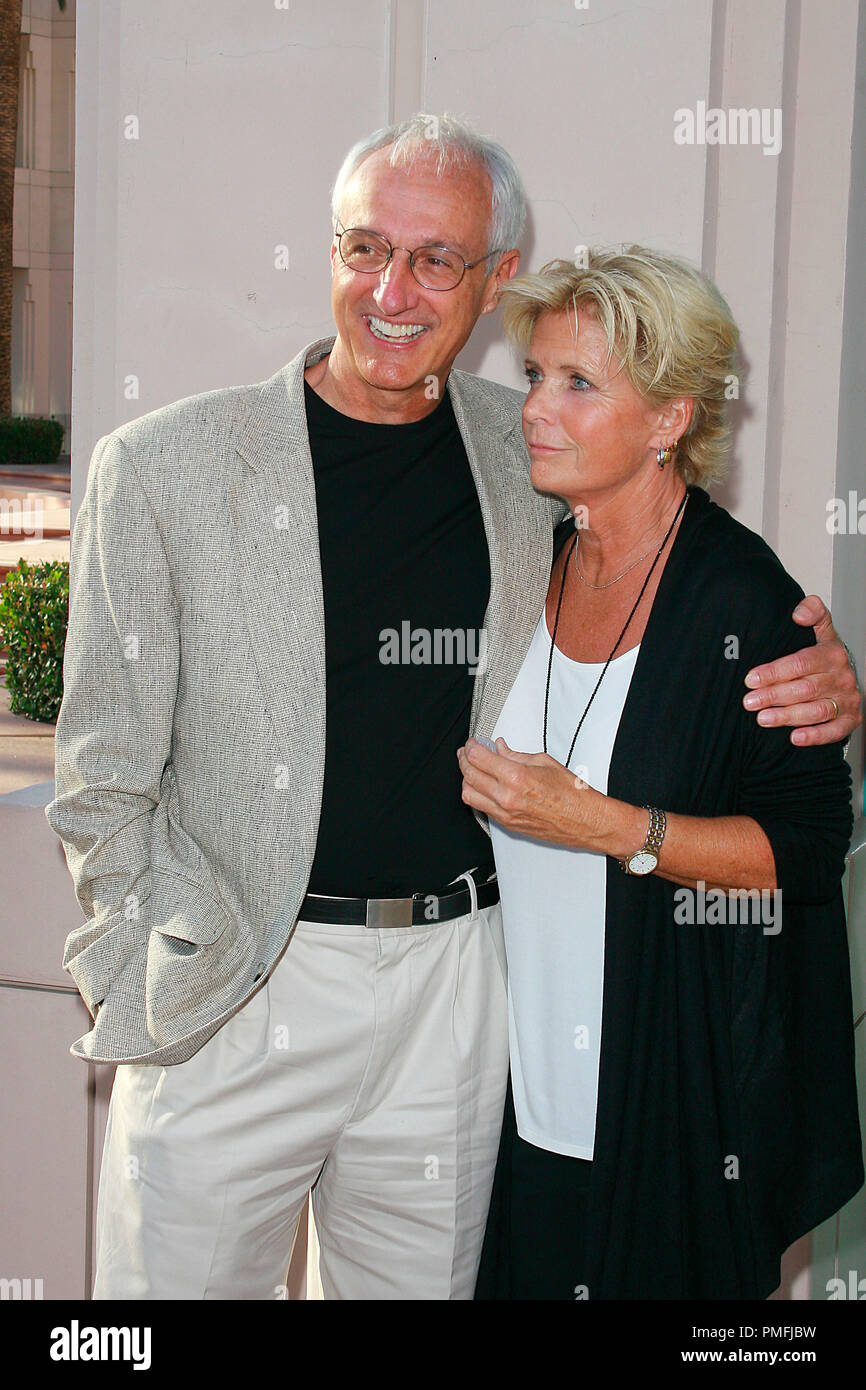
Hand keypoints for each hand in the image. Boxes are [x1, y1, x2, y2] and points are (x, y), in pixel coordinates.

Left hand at [457, 737, 610, 848]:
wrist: (584, 820)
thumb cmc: (572, 794)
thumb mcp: (544, 763)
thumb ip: (516, 755)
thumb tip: (500, 748)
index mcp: (517, 777)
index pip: (478, 758)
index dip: (471, 747)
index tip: (473, 743)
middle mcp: (507, 797)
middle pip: (469, 775)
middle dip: (464, 760)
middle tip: (467, 752)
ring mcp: (505, 813)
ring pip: (469, 795)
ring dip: (466, 779)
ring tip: (472, 768)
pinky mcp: (507, 824)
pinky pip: (482, 808)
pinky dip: (477, 794)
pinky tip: (482, 785)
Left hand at [743, 595, 861, 745]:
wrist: (848, 676)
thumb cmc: (826, 656)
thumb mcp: (820, 630)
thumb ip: (813, 613)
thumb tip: (799, 612)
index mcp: (832, 654)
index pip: (800, 663)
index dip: (774, 672)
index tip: (750, 679)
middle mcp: (841, 677)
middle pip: (804, 689)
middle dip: (774, 696)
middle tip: (749, 701)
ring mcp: (847, 700)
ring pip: (816, 711)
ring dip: (787, 716)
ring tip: (762, 719)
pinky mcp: (850, 720)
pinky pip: (834, 731)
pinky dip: (815, 736)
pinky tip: (794, 738)